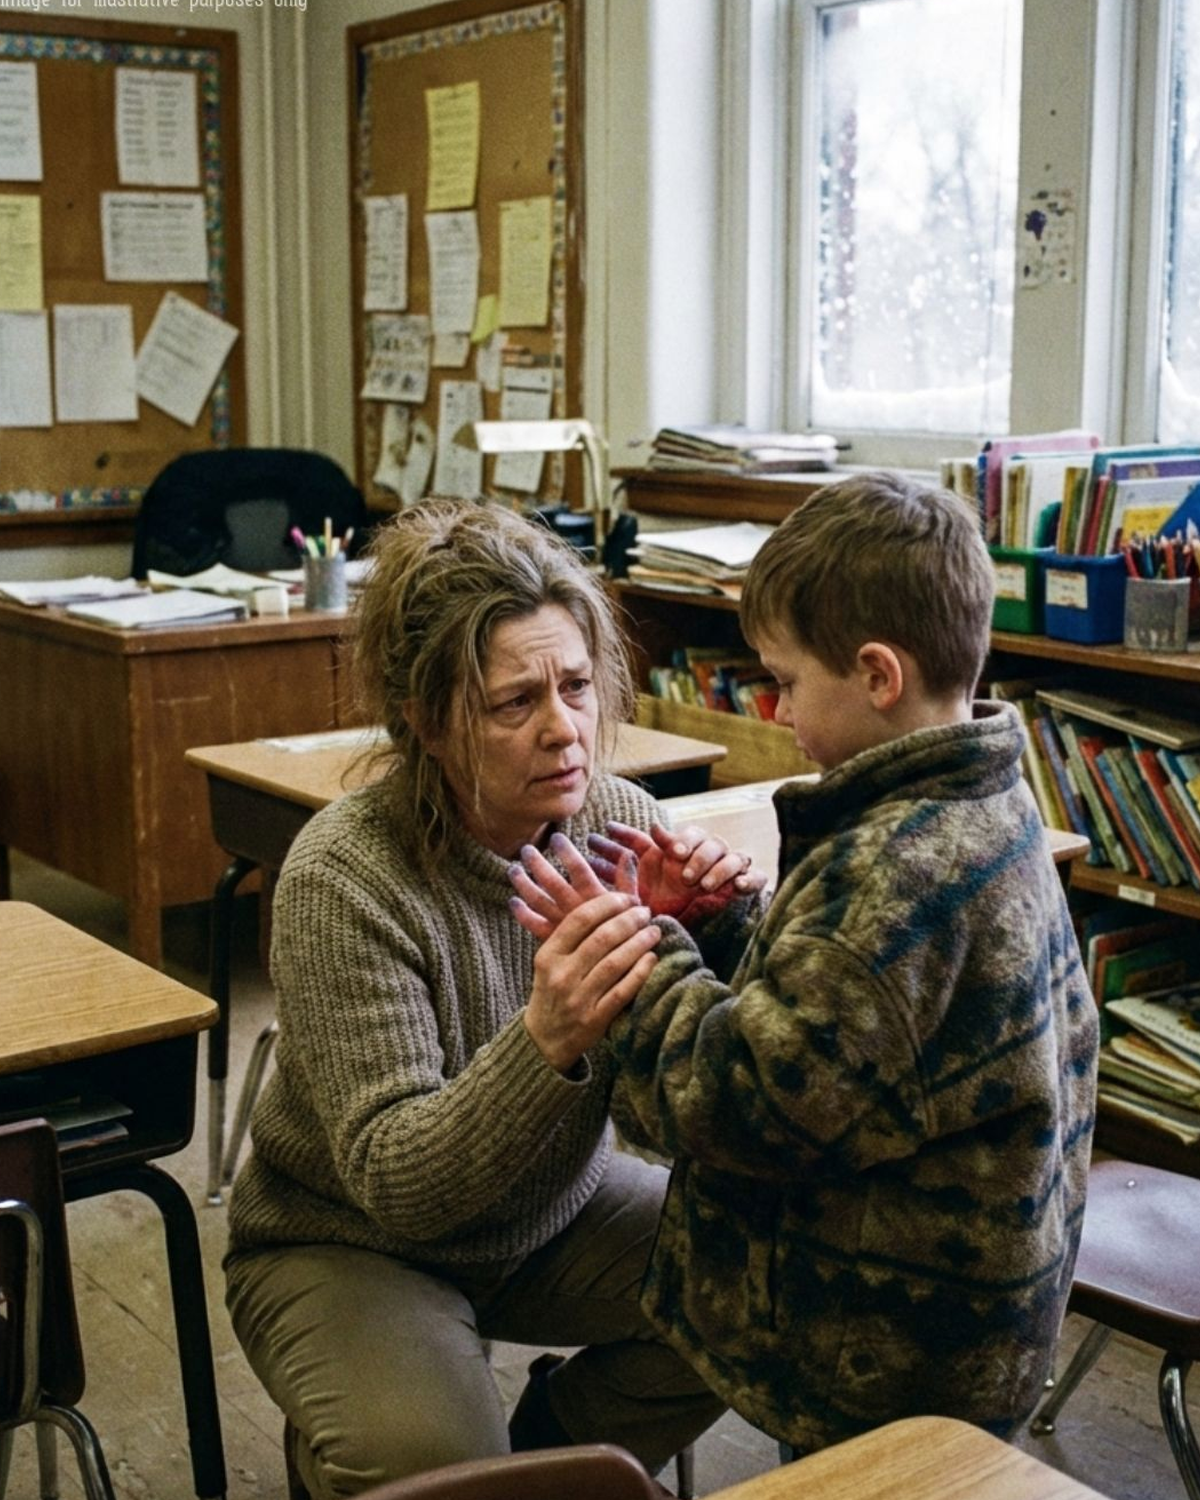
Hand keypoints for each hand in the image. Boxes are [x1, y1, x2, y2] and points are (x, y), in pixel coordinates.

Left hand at [508, 831, 637, 941]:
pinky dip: (522, 914)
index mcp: (595, 897)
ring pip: (538, 900)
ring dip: (524, 883)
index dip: (567, 852)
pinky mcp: (553, 941)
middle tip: (526, 849)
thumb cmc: (630, 935)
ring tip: (513, 869)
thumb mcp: (633, 906)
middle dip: (538, 863)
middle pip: (552, 881)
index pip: (578, 868)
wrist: (617, 973)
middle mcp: (575, 909)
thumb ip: (628, 880)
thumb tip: (628, 854)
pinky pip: (533, 926)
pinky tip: (513, 902)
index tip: (556, 837)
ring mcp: (562, 925)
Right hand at [510, 844, 659, 1070]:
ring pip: (615, 963)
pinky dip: (640, 972)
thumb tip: (608, 901)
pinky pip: (623, 991)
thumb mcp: (550, 959)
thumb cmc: (551, 990)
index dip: (608, 904)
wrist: (544, 1039)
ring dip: (640, 942)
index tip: (628, 897)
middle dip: (629, 920)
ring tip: (654, 931)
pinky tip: (652, 958)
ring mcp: (578, 999)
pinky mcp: (594, 1020)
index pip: (580, 919)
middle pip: (602, 938)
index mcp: (548, 955)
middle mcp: (561, 975)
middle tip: (645, 912)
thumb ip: (572, 933)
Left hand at [587, 821, 765, 924]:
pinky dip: (750, 879)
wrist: (697, 926)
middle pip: (707, 840)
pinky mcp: (744, 884)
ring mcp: (727, 867)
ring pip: (731, 855)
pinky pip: (756, 876)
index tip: (672, 851)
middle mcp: (706, 853)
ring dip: (717, 868)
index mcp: (683, 849)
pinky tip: (739, 887)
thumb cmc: (667, 900)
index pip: (681, 836)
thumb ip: (628, 855)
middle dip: (696, 852)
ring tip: (704, 885)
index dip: (676, 840)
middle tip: (682, 869)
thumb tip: (609, 826)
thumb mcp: (642, 881)